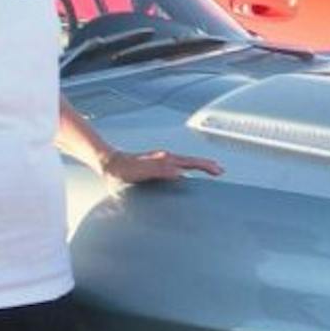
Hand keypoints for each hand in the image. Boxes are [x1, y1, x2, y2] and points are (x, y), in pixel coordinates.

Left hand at [103, 150, 223, 183]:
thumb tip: (181, 173)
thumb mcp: (139, 172)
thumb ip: (159, 171)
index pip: (191, 163)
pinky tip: (191, 173)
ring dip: (201, 165)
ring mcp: (162, 159)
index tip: (218, 171)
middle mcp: (165, 158)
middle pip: (192, 160)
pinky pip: (180, 164)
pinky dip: (190, 166)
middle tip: (221, 171)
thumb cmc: (121, 171)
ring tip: (213, 170)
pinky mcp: (158, 163)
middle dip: (208, 165)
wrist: (108, 163)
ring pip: (187, 161)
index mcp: (164, 160)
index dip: (205, 166)